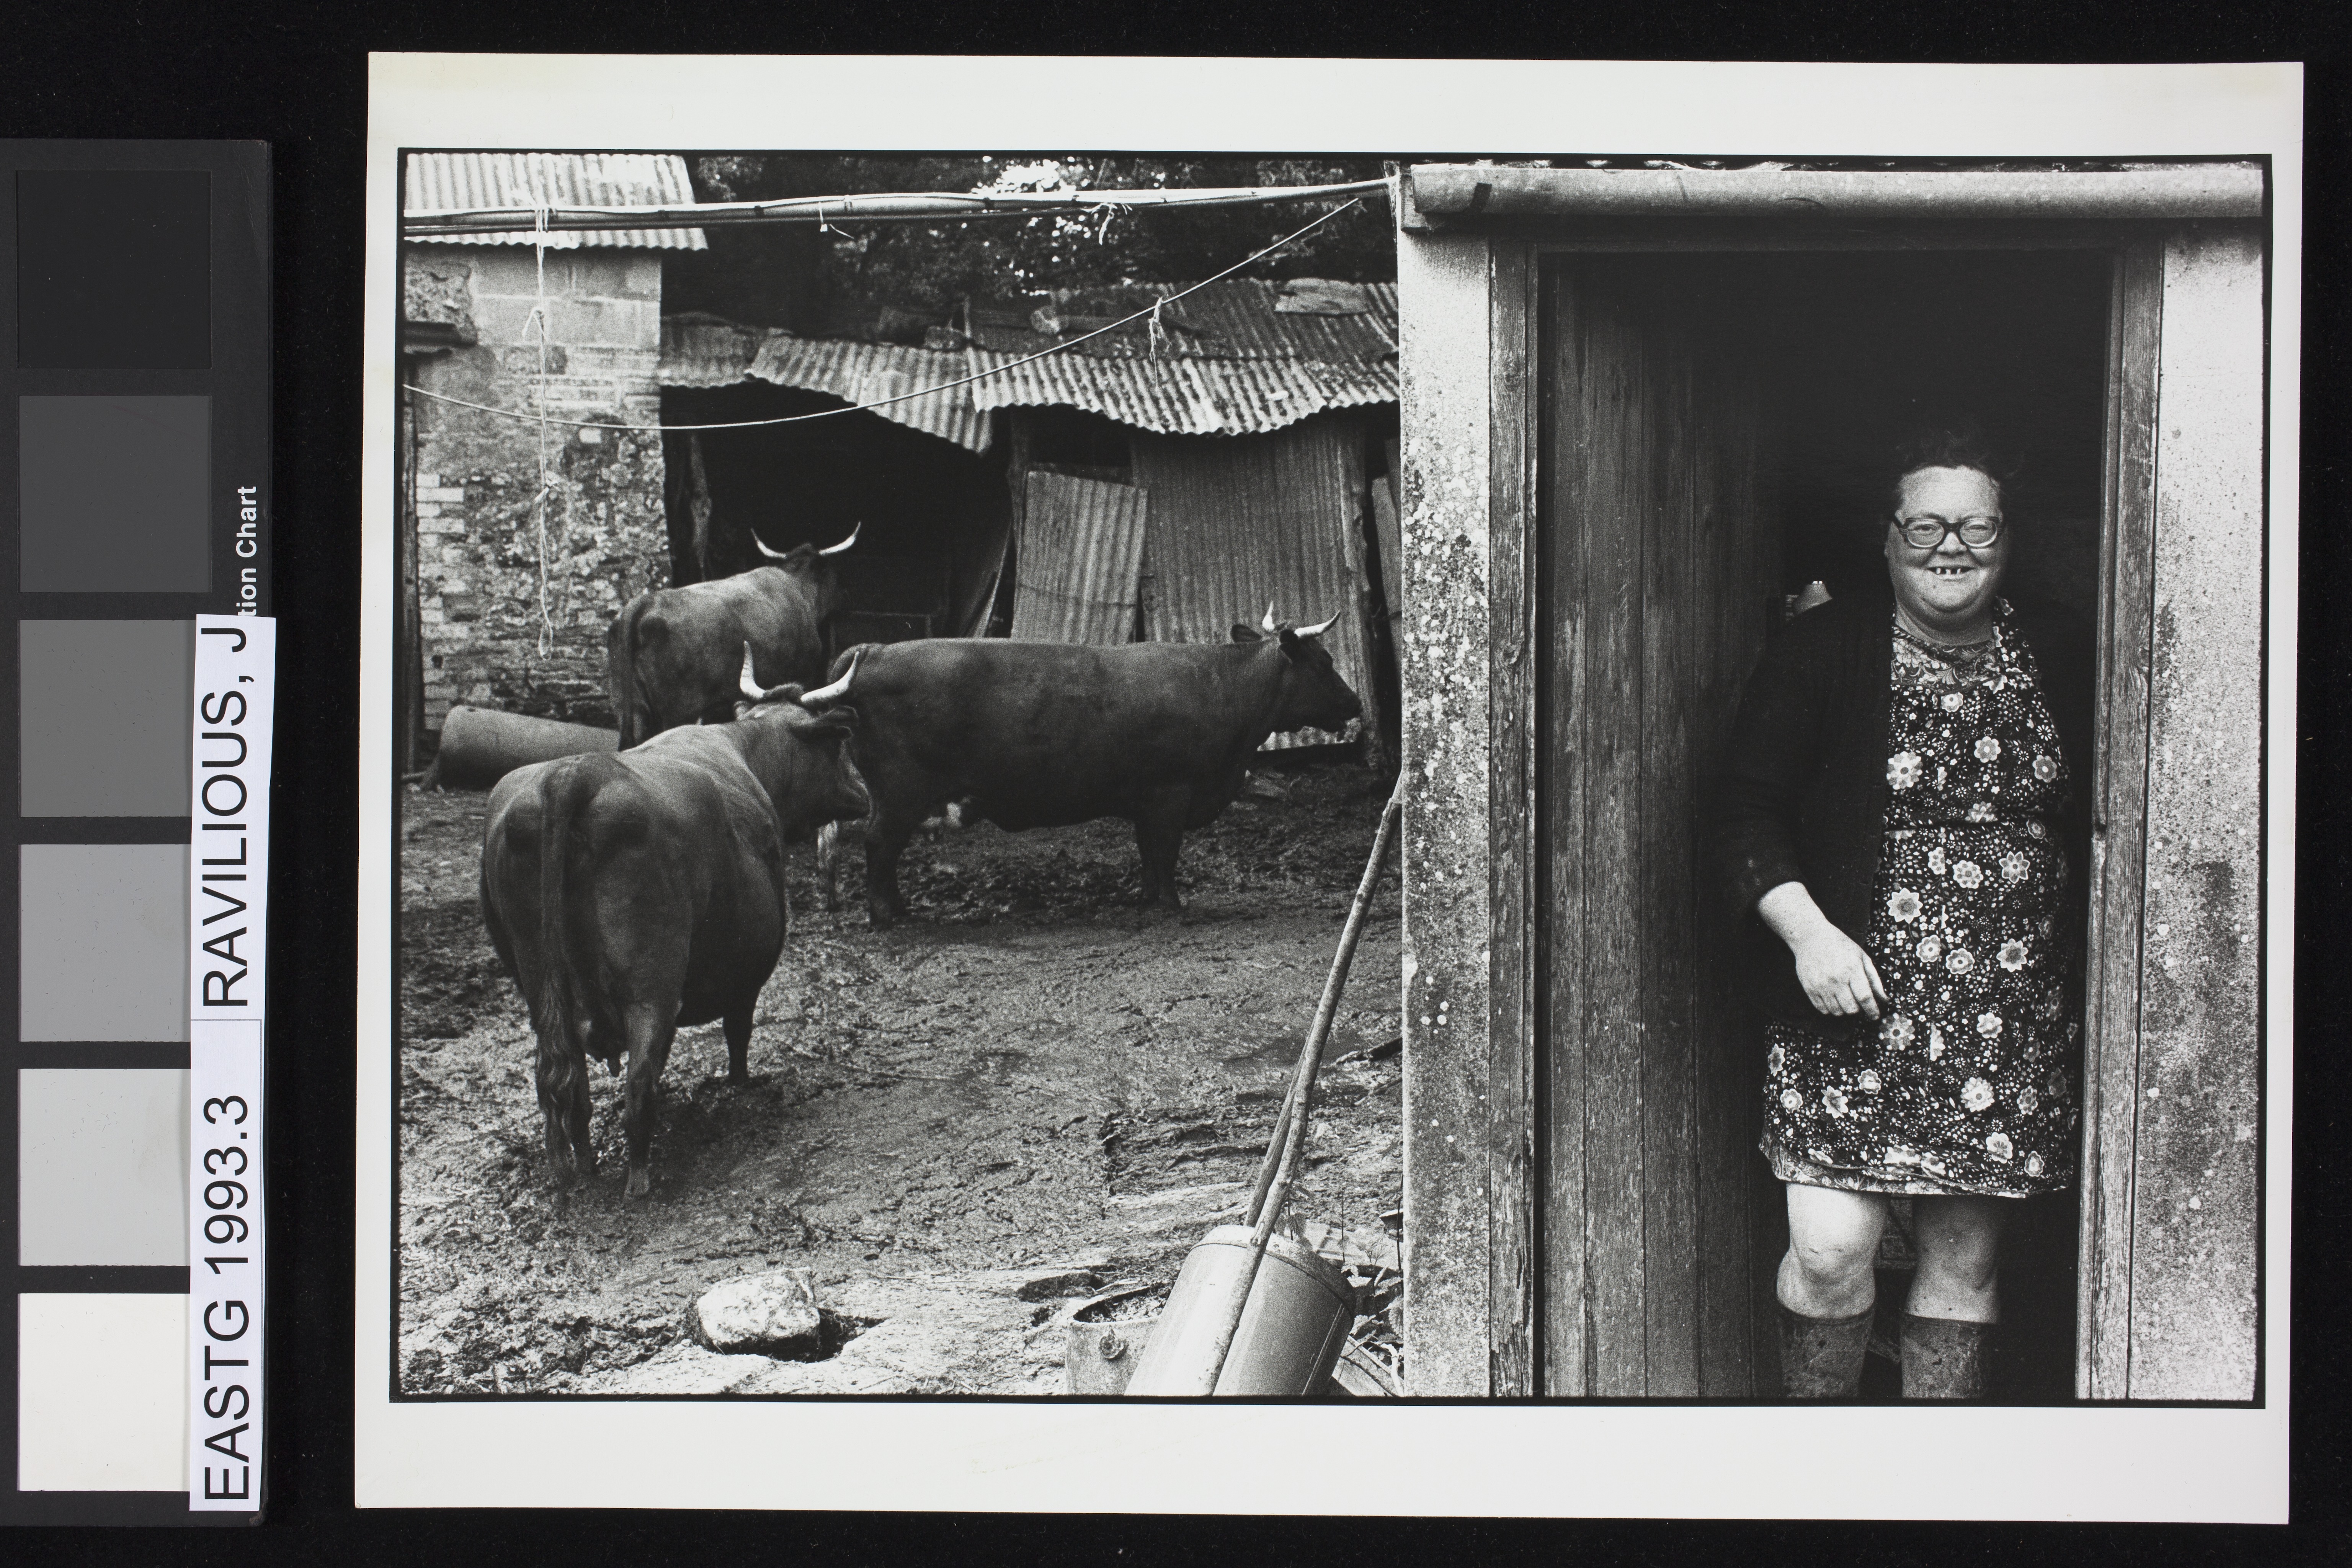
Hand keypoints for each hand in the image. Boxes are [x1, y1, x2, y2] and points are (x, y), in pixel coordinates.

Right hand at [1755, 882, 1889, 1020]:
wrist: (1811, 937)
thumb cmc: (1839, 945)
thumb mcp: (1862, 957)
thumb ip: (1874, 979)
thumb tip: (1884, 999)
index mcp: (1852, 969)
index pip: (1865, 997)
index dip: (1872, 1010)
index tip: (1875, 1016)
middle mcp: (1836, 978)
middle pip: (1851, 1008)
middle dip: (1858, 1009)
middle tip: (1857, 1001)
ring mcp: (1821, 984)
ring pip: (1837, 1011)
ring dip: (1844, 1009)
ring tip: (1844, 998)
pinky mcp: (1809, 988)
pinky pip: (1822, 1009)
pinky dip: (1830, 1009)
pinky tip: (1833, 998)